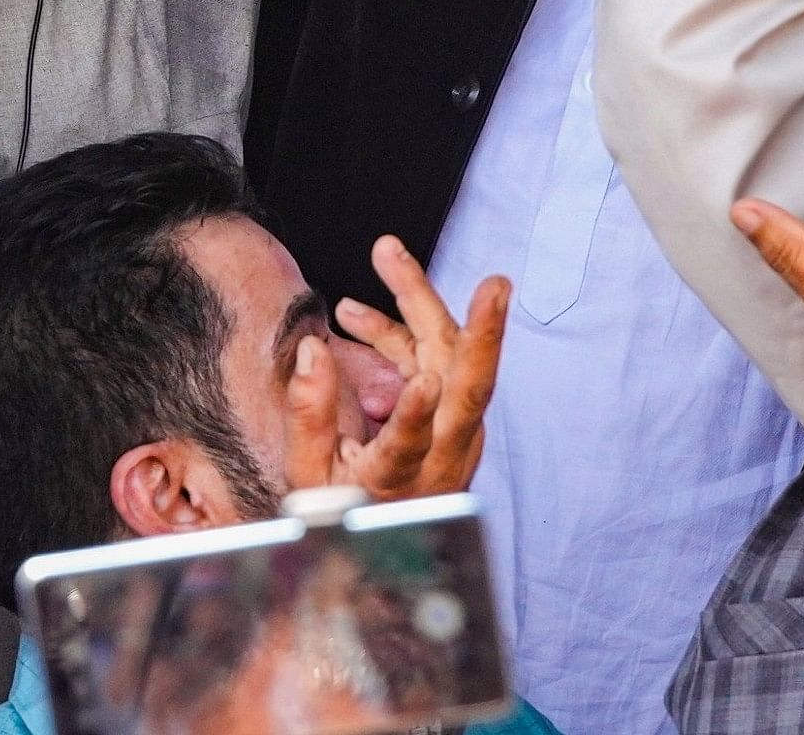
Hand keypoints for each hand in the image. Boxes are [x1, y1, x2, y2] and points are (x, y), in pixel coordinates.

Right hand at [284, 235, 508, 499]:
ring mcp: (455, 436)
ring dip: (421, 304)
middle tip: (495, 285)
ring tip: (384, 254)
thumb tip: (311, 348)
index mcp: (397, 480)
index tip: (420, 383)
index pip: (411, 447)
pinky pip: (438, 363)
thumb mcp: (308, 475)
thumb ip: (308, 415)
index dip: (414, 415)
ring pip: (453, 360)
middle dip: (483, 335)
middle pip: (467, 392)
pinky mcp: (454, 419)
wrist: (382, 548)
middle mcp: (440, 457)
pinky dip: (404, 334)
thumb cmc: (344, 512)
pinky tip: (358, 317)